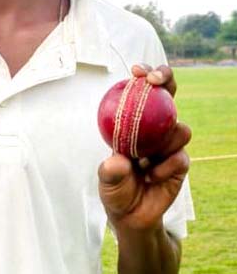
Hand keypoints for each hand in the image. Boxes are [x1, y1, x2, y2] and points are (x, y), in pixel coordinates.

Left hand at [98, 64, 190, 231]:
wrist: (131, 216)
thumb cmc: (115, 187)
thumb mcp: (106, 178)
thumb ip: (111, 170)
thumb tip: (118, 160)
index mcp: (136, 121)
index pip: (143, 90)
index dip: (145, 74)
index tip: (137, 71)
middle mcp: (155, 127)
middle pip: (168, 94)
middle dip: (166, 78)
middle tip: (155, 82)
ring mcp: (169, 144)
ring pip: (180, 128)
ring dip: (165, 140)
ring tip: (145, 157)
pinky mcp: (180, 163)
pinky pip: (180, 157)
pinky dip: (165, 166)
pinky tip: (151, 175)